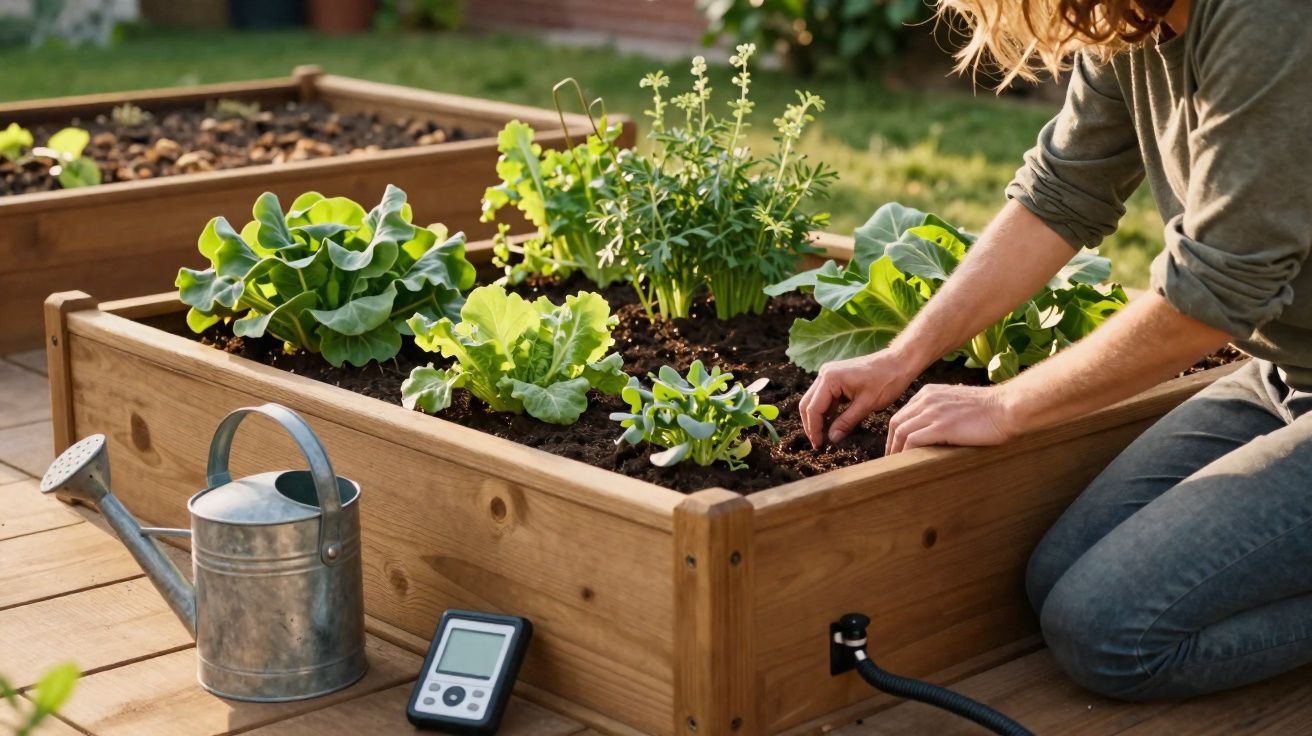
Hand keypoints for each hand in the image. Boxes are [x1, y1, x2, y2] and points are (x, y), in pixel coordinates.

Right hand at [799, 350, 918, 448]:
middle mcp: (825, 374)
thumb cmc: (887, 380)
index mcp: (830, 378)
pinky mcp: (836, 378)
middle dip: (812, 425)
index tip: (819, 445)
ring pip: (815, 401)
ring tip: (825, 437)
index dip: (814, 429)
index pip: (813, 408)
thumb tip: (832, 439)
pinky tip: (834, 424)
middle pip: (808, 404)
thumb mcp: (866, 405)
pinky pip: (825, 398)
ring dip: (819, 419)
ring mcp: (829, 375)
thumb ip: (846, 422)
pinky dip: (827, 412)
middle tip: (819, 444)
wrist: (900, 362)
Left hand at [885, 383, 1016, 454]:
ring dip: (895, 451)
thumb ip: (941, 413)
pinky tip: (906, 464)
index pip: (902, 414)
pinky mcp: (941, 426)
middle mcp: (927, 400)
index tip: (895, 448)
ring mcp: (933, 412)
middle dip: (890, 444)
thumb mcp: (956, 404)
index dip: (895, 434)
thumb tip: (931, 433)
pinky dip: (905, 454)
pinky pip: (913, 441)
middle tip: (890, 461)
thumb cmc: (989, 410)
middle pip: (896, 423)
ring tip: (895, 467)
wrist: (1007, 407)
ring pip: (901, 432)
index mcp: (929, 393)